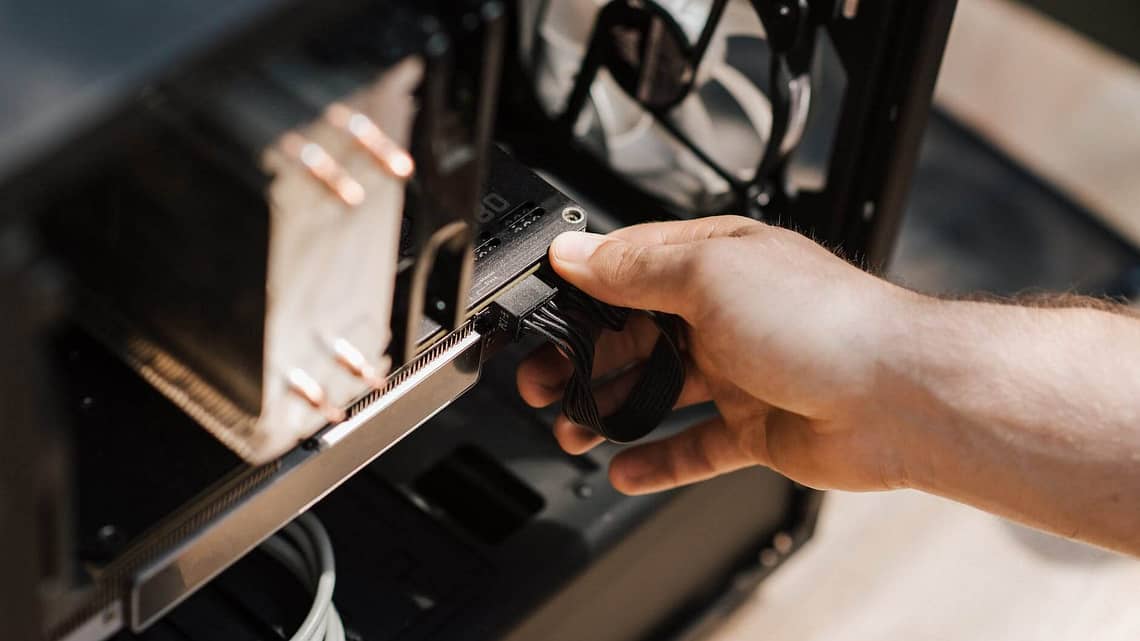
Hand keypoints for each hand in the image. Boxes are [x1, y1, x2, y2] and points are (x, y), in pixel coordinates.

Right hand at [517, 216, 918, 494]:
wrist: (899, 396)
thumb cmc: (823, 321)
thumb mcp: (710, 274)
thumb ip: (635, 268)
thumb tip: (575, 252)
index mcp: (712, 261)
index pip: (625, 270)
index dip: (577, 293)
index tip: (537, 316)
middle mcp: (723, 313)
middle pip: (633, 336)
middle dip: (582, 360)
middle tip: (542, 385)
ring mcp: (740, 372)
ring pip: (657, 393)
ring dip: (609, 411)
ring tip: (571, 431)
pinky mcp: (756, 427)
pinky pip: (693, 447)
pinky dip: (657, 460)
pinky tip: (624, 470)